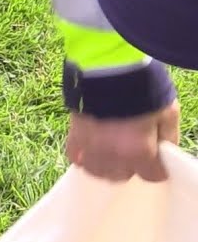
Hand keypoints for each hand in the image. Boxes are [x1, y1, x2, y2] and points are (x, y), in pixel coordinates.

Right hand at [65, 99, 180, 182]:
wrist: (108, 65)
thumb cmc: (142, 88)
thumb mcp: (168, 112)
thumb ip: (168, 138)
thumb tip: (163, 152)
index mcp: (139, 150)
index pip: (152, 176)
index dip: (157, 167)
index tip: (156, 158)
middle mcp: (113, 155)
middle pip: (122, 176)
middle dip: (131, 166)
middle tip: (134, 150)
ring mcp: (90, 147)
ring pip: (98, 171)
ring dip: (106, 165)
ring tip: (111, 152)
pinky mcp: (74, 135)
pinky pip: (75, 158)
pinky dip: (83, 157)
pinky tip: (91, 150)